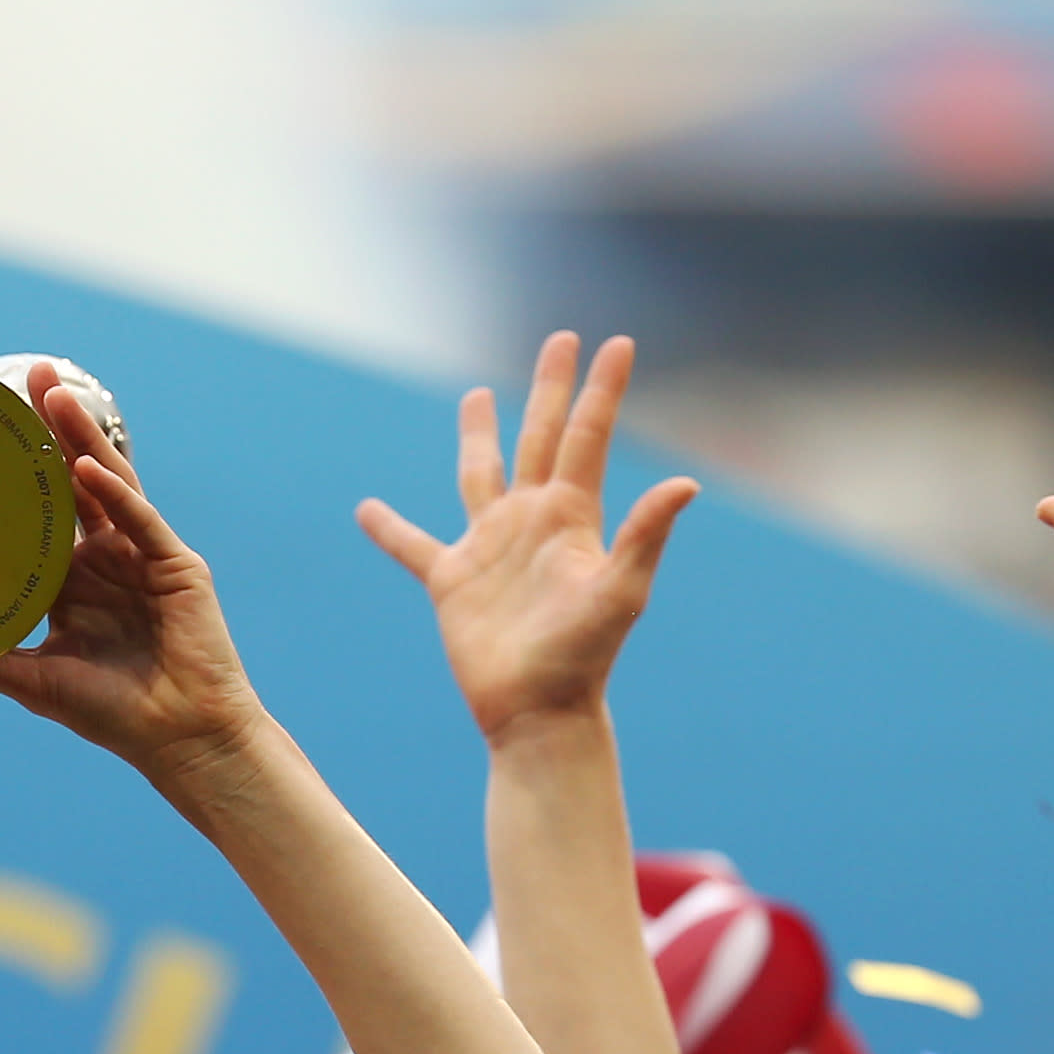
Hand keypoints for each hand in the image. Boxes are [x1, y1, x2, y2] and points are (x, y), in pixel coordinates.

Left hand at [0, 378, 266, 783]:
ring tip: (54, 395)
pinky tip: (87, 468)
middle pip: (74, 482)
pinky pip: (140, 519)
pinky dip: (115, 494)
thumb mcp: (34, 680)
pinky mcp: (176, 565)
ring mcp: (142, 556)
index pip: (39, 512)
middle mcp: (106, 559)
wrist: (182, 740)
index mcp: (73, 581)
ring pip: (108, 485)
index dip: (16, 470)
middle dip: (53, 428)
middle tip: (25, 376)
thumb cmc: (114, 714)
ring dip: (82, 439)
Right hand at [356, 330, 700, 738]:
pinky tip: (368, 511)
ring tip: (475, 395)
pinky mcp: (450, 582)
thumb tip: (686, 484)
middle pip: (540, 437)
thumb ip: (645, 534)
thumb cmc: (584, 657)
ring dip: (479, 435)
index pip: (587, 436)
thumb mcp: (620, 591)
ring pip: (480, 474)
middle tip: (560, 340)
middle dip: (549, 389)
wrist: (538, 713)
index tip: (615, 342)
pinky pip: (412, 547)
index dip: (601, 390)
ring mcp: (489, 548)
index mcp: (571, 516)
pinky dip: (389, 529)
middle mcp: (531, 521)